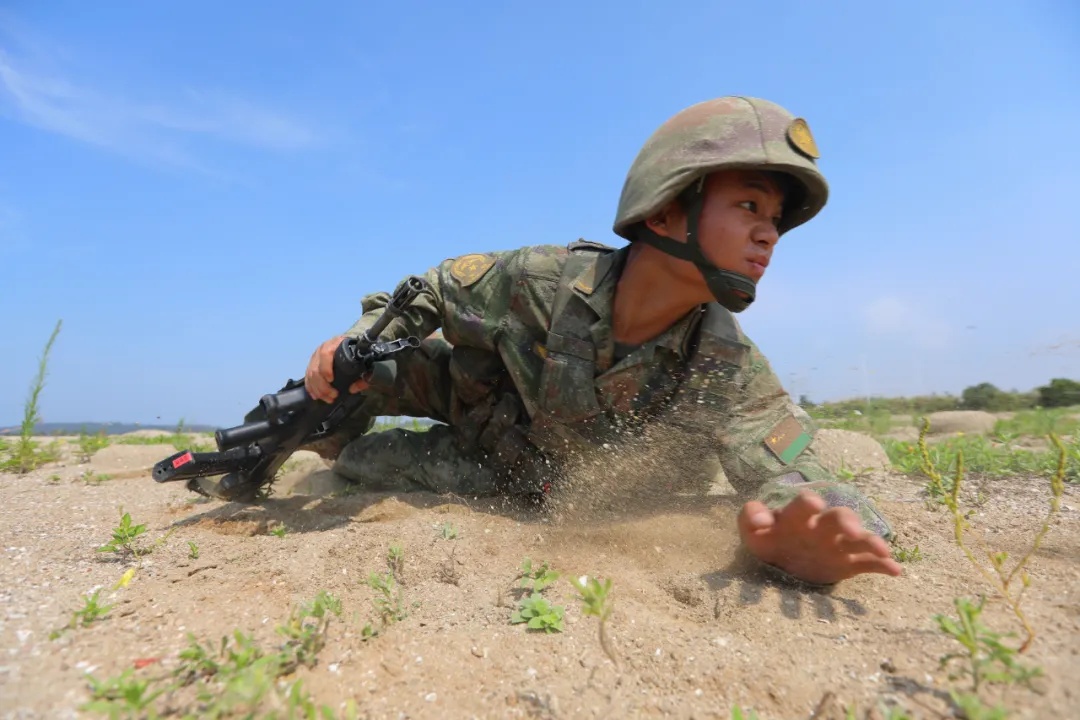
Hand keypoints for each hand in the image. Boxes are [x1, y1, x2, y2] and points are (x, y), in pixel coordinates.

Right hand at [304, 335, 369, 402]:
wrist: (350, 344)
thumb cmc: (356, 353)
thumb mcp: (363, 362)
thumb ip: (363, 376)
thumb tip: (353, 389)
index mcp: (335, 344)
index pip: (325, 354)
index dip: (326, 368)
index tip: (331, 380)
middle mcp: (322, 349)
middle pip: (316, 368)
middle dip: (323, 386)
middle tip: (333, 395)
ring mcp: (315, 356)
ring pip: (311, 375)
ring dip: (318, 390)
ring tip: (328, 399)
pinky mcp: (312, 363)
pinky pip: (307, 377)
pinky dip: (311, 388)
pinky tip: (316, 396)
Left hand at [737, 490, 901, 585]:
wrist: (779, 560)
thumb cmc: (767, 538)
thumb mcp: (751, 529)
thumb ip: (751, 517)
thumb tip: (762, 520)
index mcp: (798, 516)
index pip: (804, 504)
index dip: (808, 503)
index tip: (813, 504)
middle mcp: (822, 526)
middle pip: (839, 518)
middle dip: (847, 522)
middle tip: (852, 531)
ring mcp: (838, 544)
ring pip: (859, 539)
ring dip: (871, 542)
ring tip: (882, 550)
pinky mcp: (848, 563)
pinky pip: (868, 563)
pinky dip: (882, 565)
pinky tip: (894, 570)